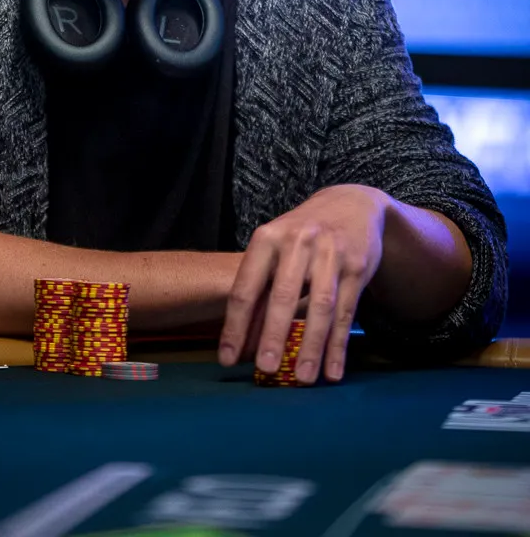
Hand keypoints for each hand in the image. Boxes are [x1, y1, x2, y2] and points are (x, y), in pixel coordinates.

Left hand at [218, 185, 388, 383]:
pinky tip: (332, 370)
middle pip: (283, 296)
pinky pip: (346, 312)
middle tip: (265, 369)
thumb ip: (260, 289)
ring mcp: (330, 253)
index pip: (246, 287)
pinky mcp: (357, 267)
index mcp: (267, 239)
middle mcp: (298, 242)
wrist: (350, 204)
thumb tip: (242, 340)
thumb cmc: (301, 235)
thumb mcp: (275, 248)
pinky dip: (338, 345)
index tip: (227, 358)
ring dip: (311, 346)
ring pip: (320, 307)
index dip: (235, 325)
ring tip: (302, 379)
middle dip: (273, 335)